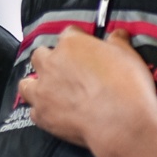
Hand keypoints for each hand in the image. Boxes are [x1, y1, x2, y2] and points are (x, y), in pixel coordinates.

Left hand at [20, 30, 156, 156]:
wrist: (120, 123)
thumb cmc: (126, 86)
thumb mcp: (128, 55)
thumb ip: (118, 42)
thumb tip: (117, 35)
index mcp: (71, 44)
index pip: (68, 34)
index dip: (77, 40)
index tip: (84, 48)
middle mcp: (51, 64)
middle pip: (41, 55)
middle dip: (51, 60)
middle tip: (67, 70)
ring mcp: (43, 90)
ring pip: (27, 84)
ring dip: (36, 85)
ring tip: (49, 91)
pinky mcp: (42, 115)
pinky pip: (33, 111)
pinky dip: (42, 112)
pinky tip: (54, 114)